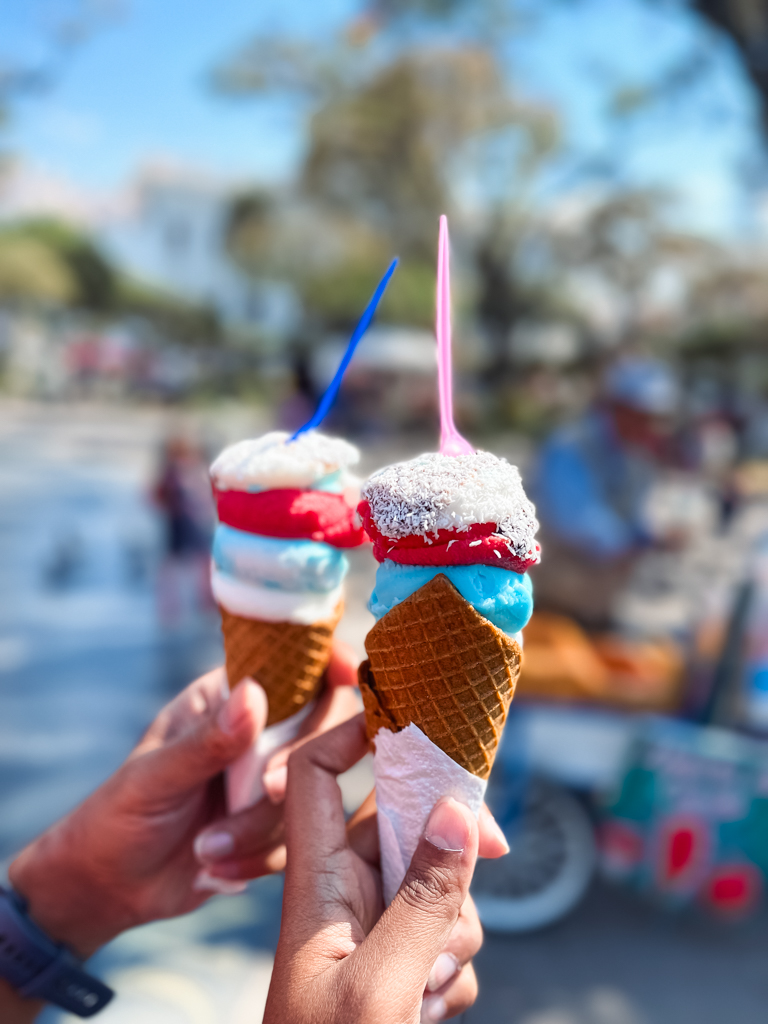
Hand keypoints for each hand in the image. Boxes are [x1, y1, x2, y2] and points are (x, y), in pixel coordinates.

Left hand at [9, 643, 360, 958]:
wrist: (109, 887)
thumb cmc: (119, 813)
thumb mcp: (156, 775)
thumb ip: (208, 740)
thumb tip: (254, 692)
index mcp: (228, 698)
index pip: (290, 665)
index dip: (327, 661)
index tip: (348, 676)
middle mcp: (259, 732)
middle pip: (321, 726)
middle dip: (297, 763)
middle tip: (269, 789)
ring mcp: (271, 780)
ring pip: (313, 790)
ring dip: (260, 827)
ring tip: (206, 848)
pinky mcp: (276, 826)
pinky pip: (300, 837)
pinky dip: (259, 859)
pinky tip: (216, 869)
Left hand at [264, 715, 486, 1023]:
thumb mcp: (380, 988)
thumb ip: (423, 898)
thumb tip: (459, 814)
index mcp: (315, 884)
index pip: (318, 778)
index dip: (354, 733)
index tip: (413, 717)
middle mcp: (343, 898)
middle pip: (406, 831)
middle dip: (445, 863)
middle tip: (472, 884)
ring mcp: (374, 936)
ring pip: (440, 889)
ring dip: (453, 935)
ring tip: (425, 991)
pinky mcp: (401, 971)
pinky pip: (448, 942)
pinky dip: (453, 976)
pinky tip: (429, 1014)